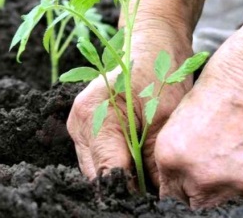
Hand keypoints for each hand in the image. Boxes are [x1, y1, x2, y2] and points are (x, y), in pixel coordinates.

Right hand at [67, 19, 192, 184]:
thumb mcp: (164, 119)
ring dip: (121, 174)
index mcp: (93, 117)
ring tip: (147, 174)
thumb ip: (154, 162)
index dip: (129, 192)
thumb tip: (155, 195)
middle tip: (153, 190)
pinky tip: (137, 159)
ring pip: (97, 167)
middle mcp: (78, 123)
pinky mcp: (87, 124)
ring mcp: (79, 124)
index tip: (151, 199)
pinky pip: (99, 155)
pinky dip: (117, 162)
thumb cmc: (160, 72)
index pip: (106, 174)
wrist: (153, 43)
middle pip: (97, 174)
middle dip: (124, 186)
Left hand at [155, 0, 242, 207]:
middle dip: (197, 190)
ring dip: (224, 185)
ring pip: (224, 201)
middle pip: (195, 202)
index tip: (184, 178)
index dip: (177, 184)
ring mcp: (238, 183)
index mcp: (172, 155)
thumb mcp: (186, 112)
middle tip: (208, 168)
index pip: (168, 191)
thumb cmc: (226, 76)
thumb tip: (184, 168)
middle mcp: (200, 175)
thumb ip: (181, 148)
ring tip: (232, 157)